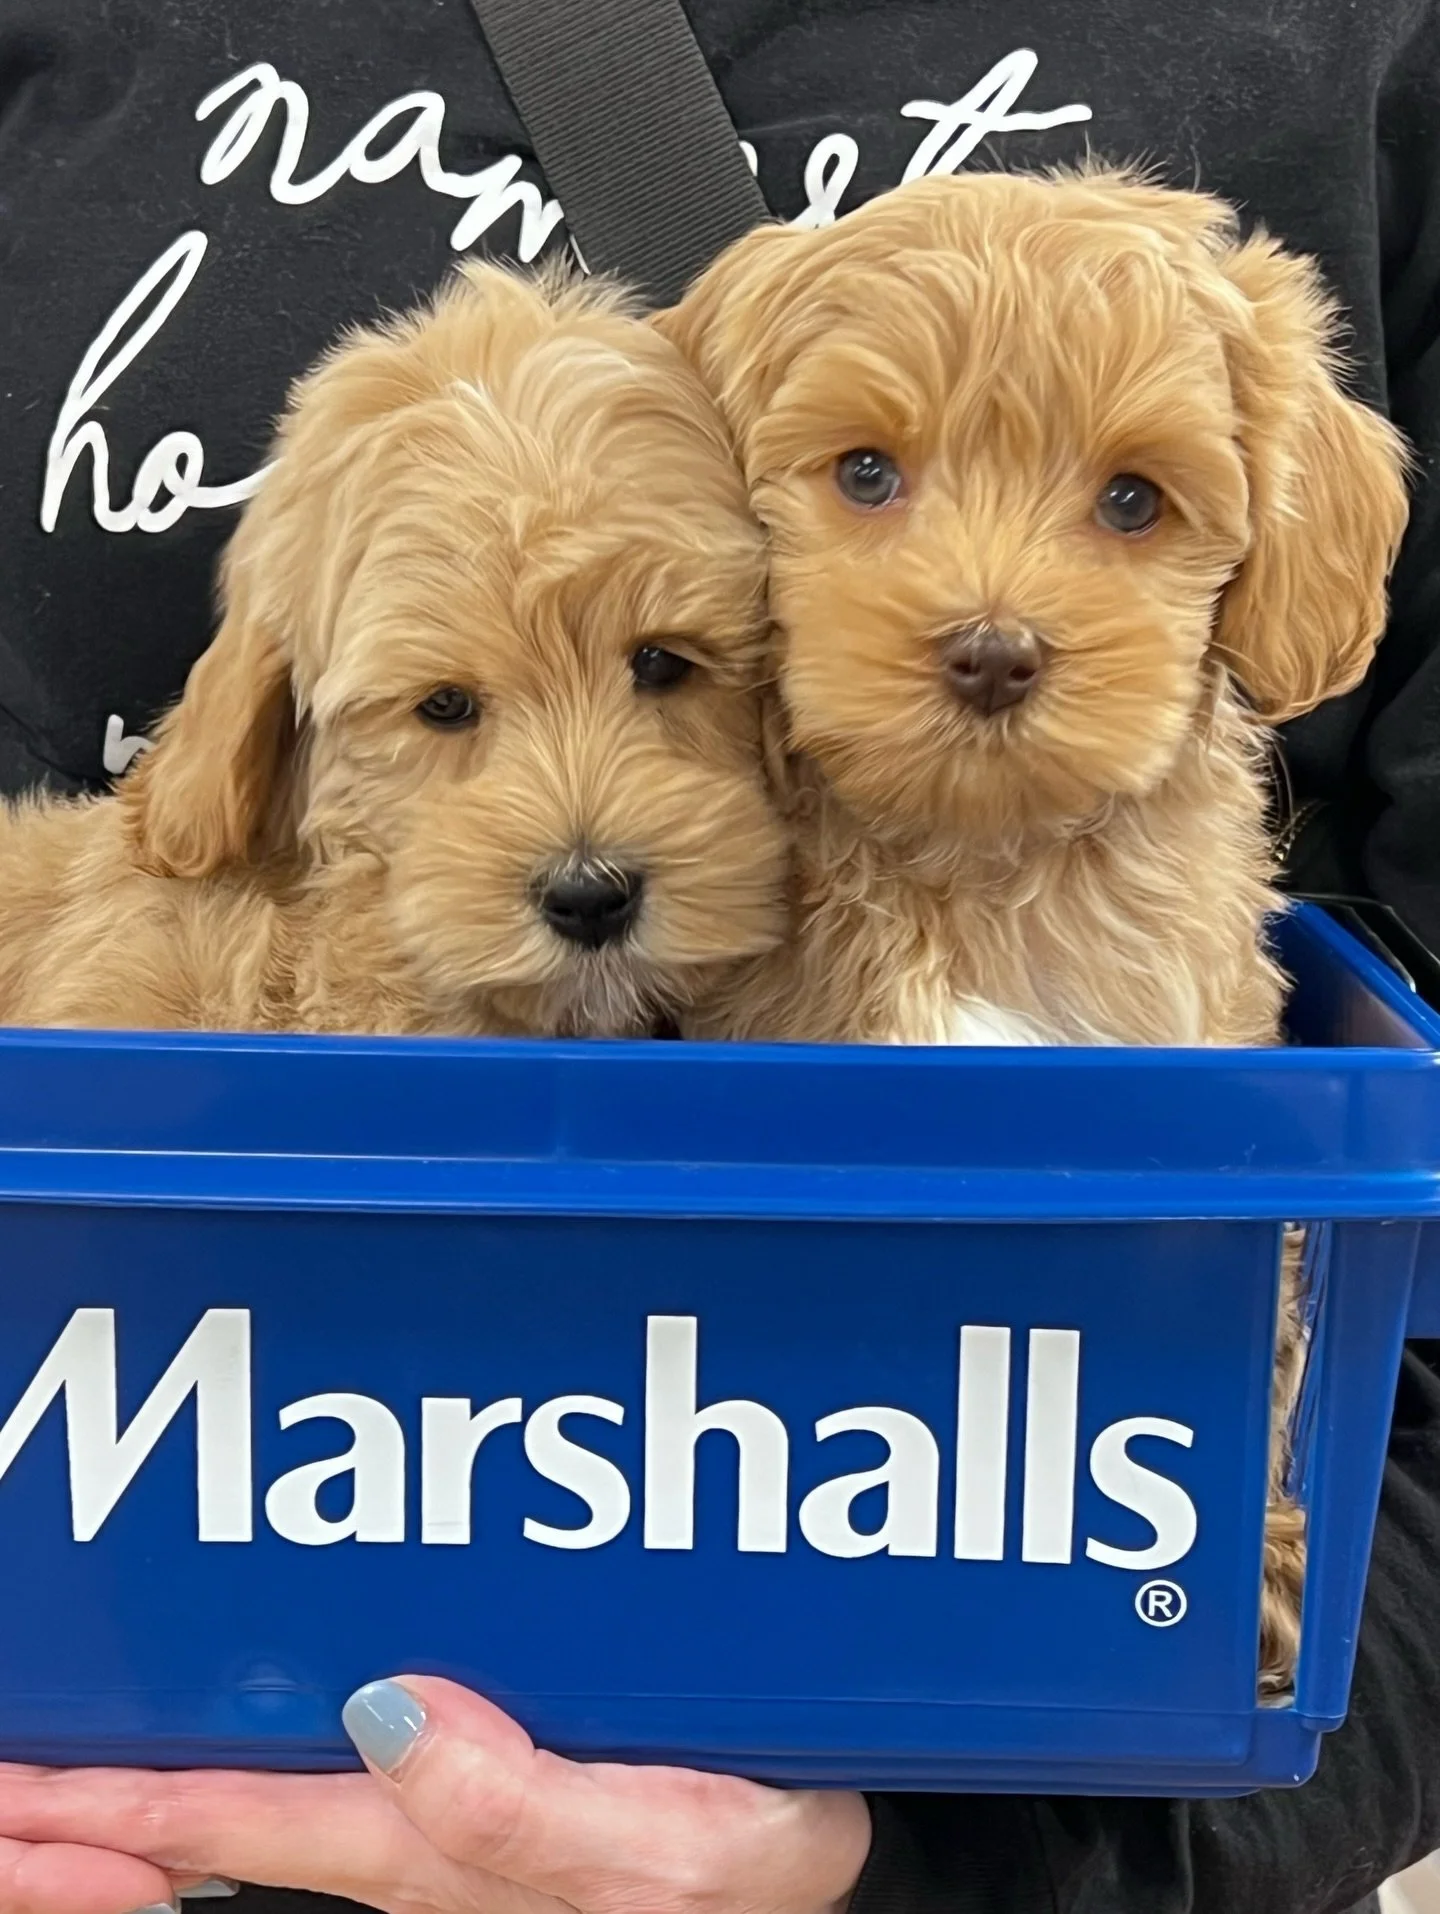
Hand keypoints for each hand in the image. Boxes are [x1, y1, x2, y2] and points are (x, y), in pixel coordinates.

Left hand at [0, 1676, 871, 1913]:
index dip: (91, 1806)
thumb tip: (386, 1708)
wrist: (806, 1856)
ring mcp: (424, 1804)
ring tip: (45, 1733)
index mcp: (422, 1851)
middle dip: (71, 1801)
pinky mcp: (467, 1769)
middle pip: (196, 1814)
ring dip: (133, 1767)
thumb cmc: (742, 1859)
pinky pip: (311, 1748)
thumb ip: (522, 1802)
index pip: (217, 1823)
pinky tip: (221, 1680)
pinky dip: (234, 1726)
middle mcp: (396, 1830)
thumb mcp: (656, 1847)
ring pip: (240, 1778)